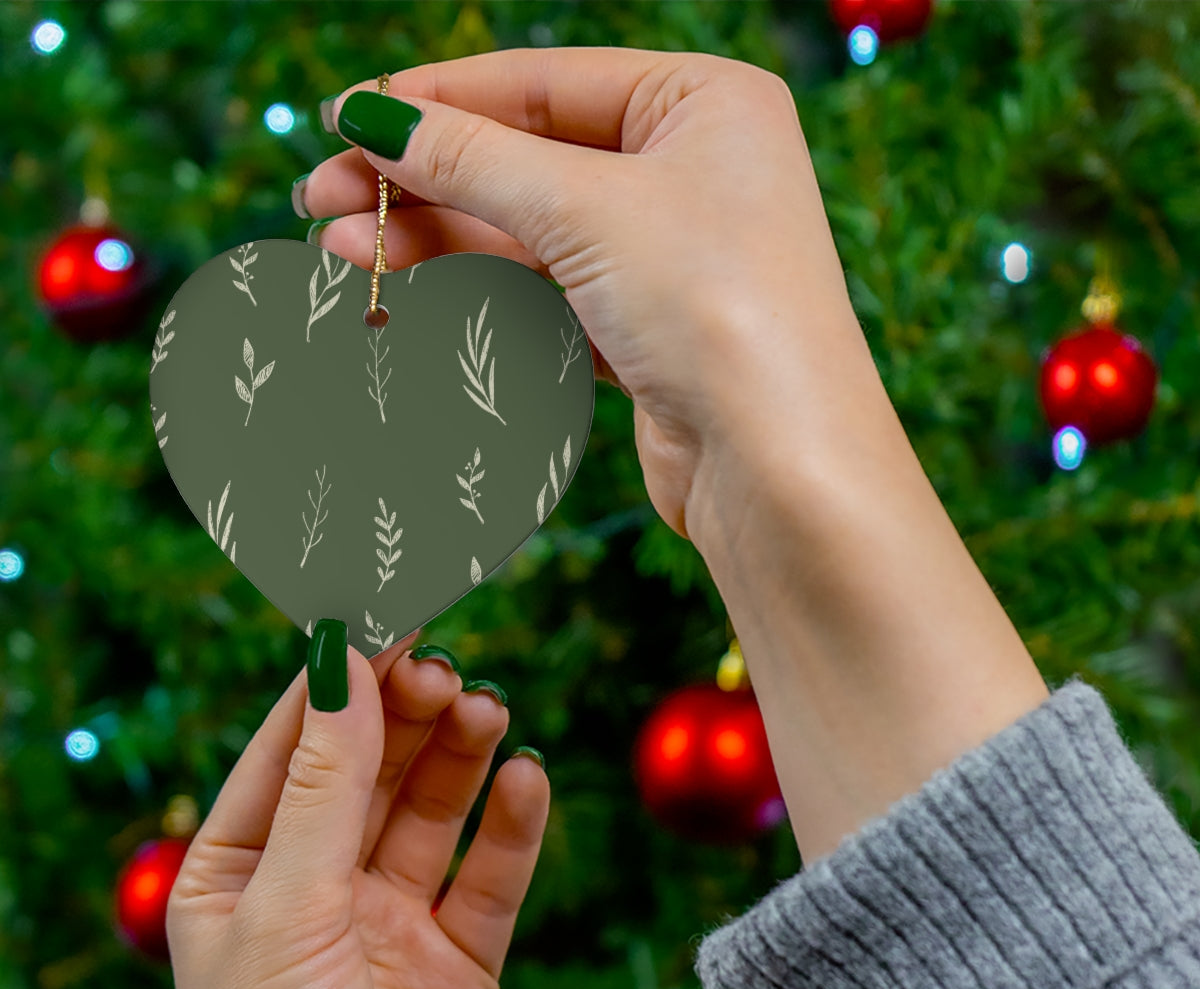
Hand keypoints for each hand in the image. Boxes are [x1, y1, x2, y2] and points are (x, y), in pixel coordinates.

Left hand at [166, 626, 549, 988]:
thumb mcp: (286, 910)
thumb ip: (324, 784)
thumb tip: (341, 660)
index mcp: (240, 874)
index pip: (293, 746)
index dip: (339, 678)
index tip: (386, 610)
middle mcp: (315, 891)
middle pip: (370, 768)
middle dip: (406, 713)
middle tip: (444, 668)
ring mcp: (389, 925)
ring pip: (432, 811)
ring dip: (460, 755)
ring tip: (488, 711)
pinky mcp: (459, 963)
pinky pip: (490, 877)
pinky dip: (512, 826)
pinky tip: (527, 781)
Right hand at [302, 47, 874, 543]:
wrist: (777, 467)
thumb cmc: (714, 309)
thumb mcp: (585, 210)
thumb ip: (472, 159)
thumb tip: (371, 116)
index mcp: (703, 102)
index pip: (542, 82)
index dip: (436, 99)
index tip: (343, 117)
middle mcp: (691, 169)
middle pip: (526, 159)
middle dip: (421, 180)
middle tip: (319, 198)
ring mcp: (668, 254)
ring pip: (527, 231)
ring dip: (434, 239)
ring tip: (340, 251)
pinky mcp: (646, 329)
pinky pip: (544, 292)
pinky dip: (478, 290)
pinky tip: (407, 289)